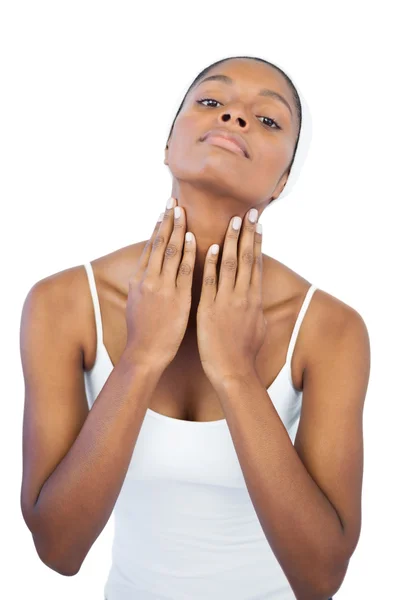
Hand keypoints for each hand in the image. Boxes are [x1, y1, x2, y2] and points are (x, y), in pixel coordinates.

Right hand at [124, 197, 195, 370]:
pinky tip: (193, 237)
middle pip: (159, 243)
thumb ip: (142, 286)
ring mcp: (162, 287)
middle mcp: (148, 279)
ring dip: (177, 229)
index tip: (163, 211)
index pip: (150, 248)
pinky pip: (184, 270)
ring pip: (170, 252)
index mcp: (139, 280)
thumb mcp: (136, 304)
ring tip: (182, 210)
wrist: (145, 353)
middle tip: (173, 200)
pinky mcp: (176, 297)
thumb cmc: (143, 333)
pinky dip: (188, 253)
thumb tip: (145, 273)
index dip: (157, 228)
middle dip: (166, 220)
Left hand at [196, 208, 265, 385]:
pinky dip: (210, 264)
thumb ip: (256, 309)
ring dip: (230, 241)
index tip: (258, 225)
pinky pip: (210, 282)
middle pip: (245, 258)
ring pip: (229, 265)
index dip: (256, 243)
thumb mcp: (258, 327)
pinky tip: (209, 246)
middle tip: (248, 212)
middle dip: (247, 234)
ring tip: (232, 221)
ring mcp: (227, 301)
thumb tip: (258, 299)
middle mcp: (243, 296)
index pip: (255, 264)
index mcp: (254, 299)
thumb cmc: (244, 353)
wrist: (233, 371)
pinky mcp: (210, 309)